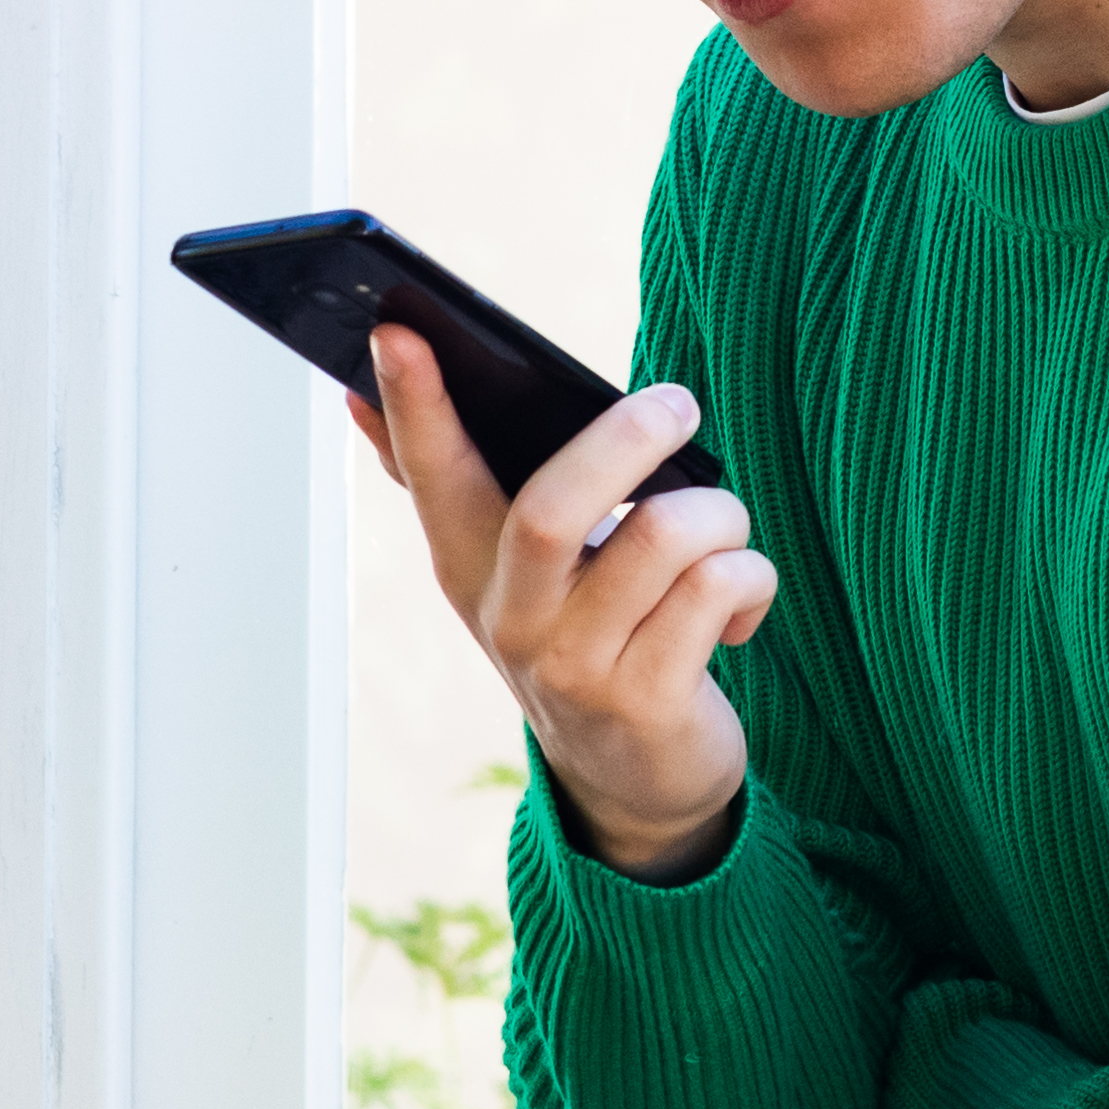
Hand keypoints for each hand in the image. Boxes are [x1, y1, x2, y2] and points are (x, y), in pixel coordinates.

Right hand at [350, 325, 777, 883]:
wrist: (635, 779)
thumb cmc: (586, 636)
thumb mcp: (513, 571)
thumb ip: (455, 483)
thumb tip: (358, 395)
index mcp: (469, 566)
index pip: (430, 473)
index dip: (414, 404)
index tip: (394, 329)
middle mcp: (511, 618)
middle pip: (552, 508)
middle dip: (626, 437)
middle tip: (677, 403)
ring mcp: (574, 666)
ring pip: (664, 533)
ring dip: (720, 514)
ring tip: (721, 532)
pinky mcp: (647, 701)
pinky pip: (718, 589)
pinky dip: (750, 578)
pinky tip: (735, 609)